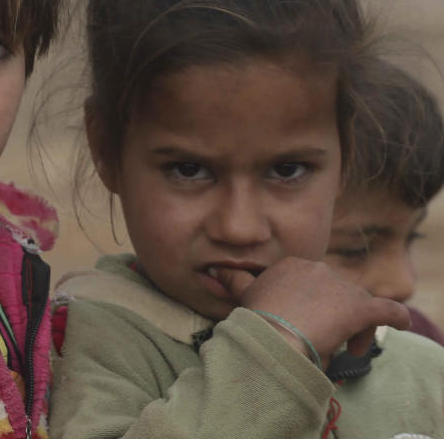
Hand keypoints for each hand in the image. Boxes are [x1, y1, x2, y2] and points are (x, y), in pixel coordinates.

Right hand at [212, 257, 410, 368]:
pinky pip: (388, 309)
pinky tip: (401, 323)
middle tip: (326, 340)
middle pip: (336, 292)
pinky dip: (397, 316)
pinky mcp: (362, 308)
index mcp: (292, 266)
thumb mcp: (244, 296)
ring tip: (347, 348)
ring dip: (355, 326)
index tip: (307, 325)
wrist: (273, 337)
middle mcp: (318, 270)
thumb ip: (233, 281)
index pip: (311, 282)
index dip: (312, 305)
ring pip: (358, 303)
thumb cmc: (257, 319)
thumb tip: (212, 271)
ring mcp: (341, 288)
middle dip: (335, 316)